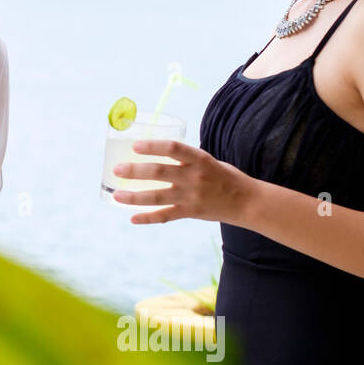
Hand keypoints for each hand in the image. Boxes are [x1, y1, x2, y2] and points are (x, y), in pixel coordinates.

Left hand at [112, 139, 253, 224]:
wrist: (247, 202)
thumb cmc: (224, 177)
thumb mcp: (207, 161)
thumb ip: (184, 159)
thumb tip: (155, 153)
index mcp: (199, 159)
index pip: (173, 148)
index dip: (153, 146)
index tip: (135, 146)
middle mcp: (194, 177)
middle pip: (160, 172)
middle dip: (135, 171)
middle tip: (117, 169)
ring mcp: (191, 197)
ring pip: (157, 197)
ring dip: (134, 197)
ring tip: (116, 195)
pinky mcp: (190, 212)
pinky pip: (165, 216)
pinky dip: (148, 218)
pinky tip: (132, 218)